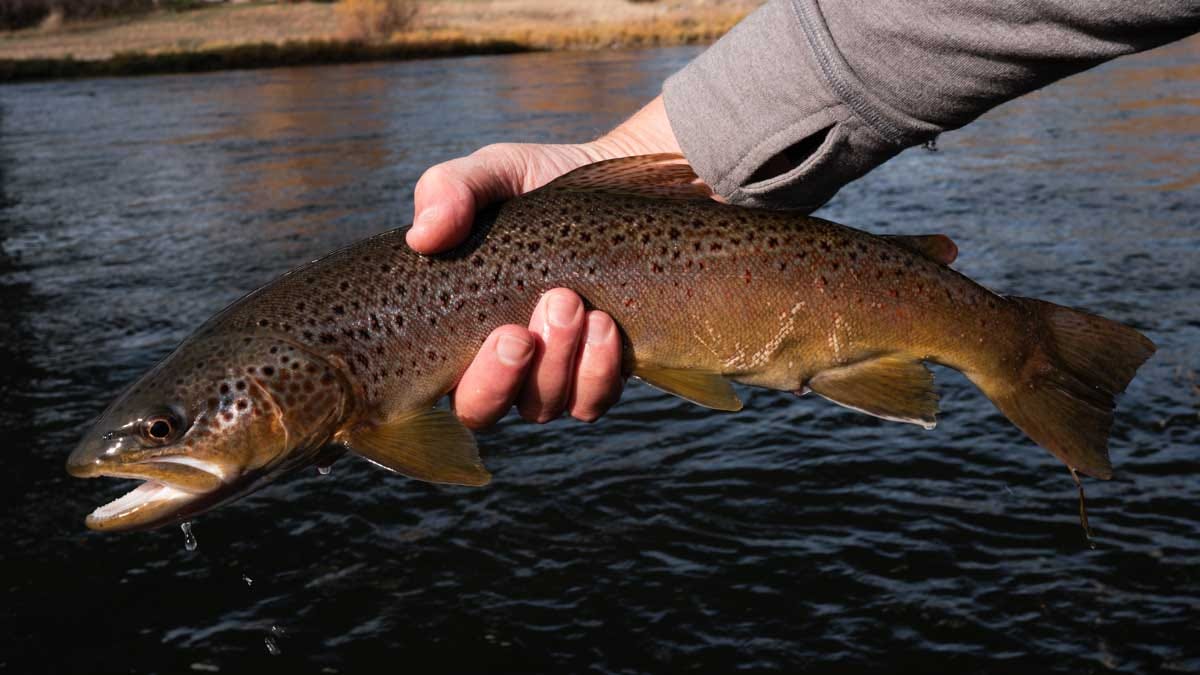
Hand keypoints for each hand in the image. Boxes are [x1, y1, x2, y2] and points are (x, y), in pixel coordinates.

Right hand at [410, 96, 681, 427]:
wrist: (623, 186)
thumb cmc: (543, 184)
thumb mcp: (494, 172)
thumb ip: (449, 189)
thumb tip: (422, 236)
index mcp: (457, 328)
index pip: (442, 387)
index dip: (473, 380)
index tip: (508, 333)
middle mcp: (498, 363)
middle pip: (484, 410)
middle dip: (509, 375)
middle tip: (551, 307)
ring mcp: (551, 373)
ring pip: (543, 405)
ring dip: (561, 363)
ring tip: (577, 302)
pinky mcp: (598, 372)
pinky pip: (592, 400)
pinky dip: (599, 371)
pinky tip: (607, 327)